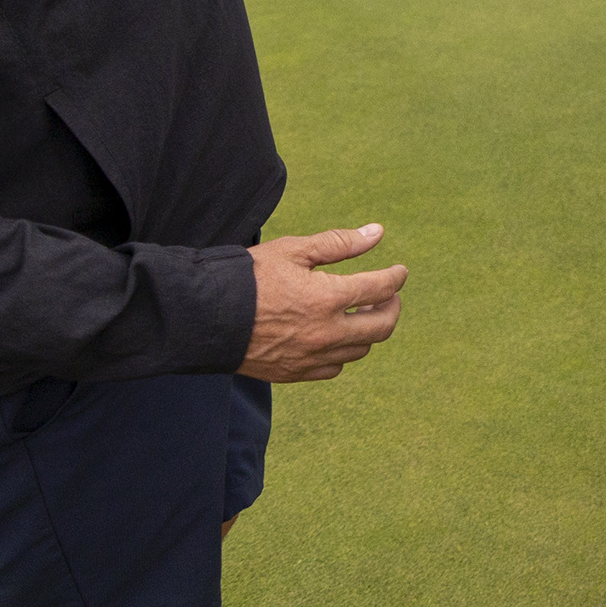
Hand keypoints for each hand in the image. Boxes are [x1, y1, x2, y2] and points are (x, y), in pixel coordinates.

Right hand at [239, 223, 407, 381]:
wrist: (206, 317)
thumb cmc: (248, 277)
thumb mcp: (294, 250)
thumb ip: (339, 243)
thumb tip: (377, 233)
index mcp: (328, 298)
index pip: (381, 289)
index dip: (396, 278)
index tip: (399, 272)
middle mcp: (326, 333)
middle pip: (381, 327)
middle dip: (392, 308)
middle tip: (387, 296)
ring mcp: (311, 357)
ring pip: (360, 350)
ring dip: (369, 330)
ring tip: (360, 312)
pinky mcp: (295, 373)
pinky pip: (334, 367)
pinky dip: (343, 351)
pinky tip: (336, 335)